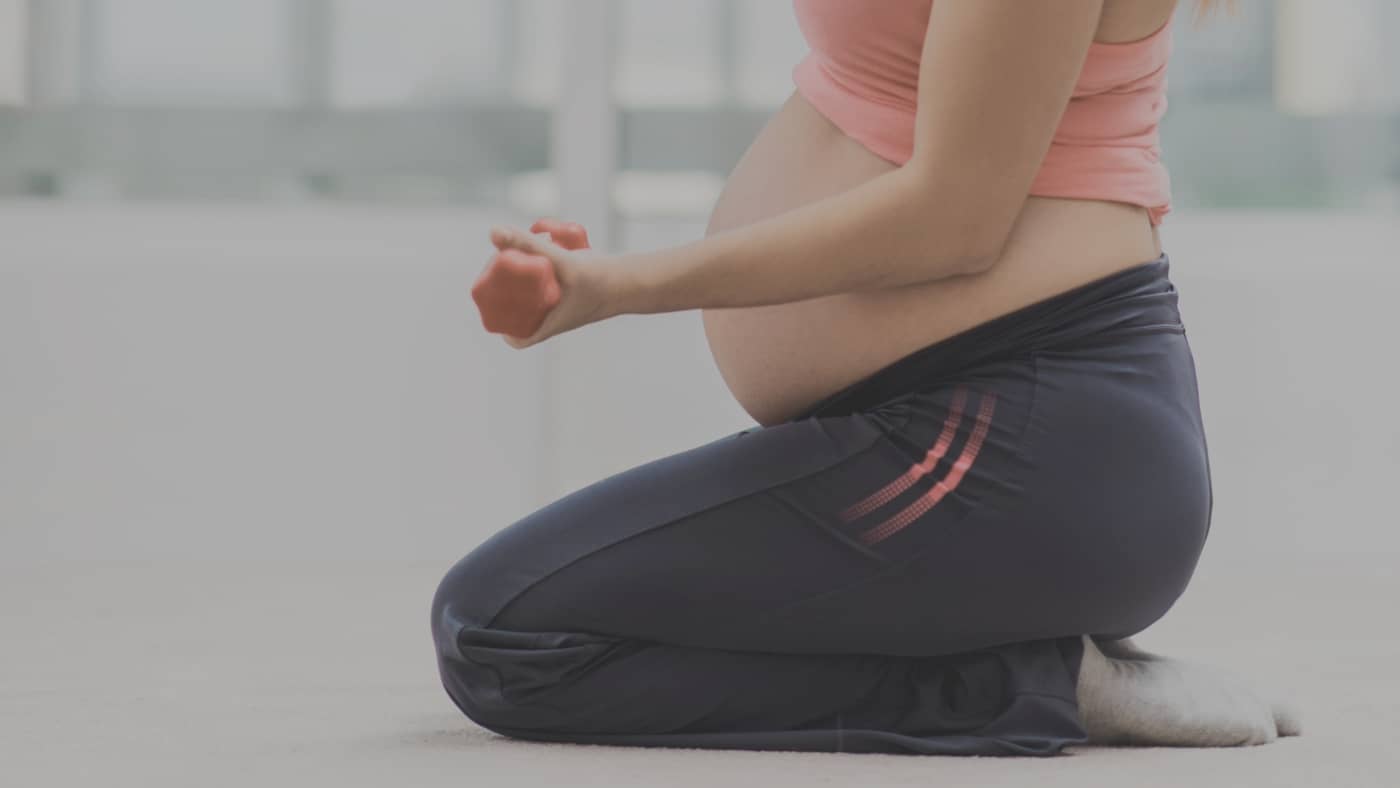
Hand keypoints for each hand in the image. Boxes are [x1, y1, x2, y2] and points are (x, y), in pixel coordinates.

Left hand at [472, 218, 617, 348]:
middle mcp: (560, 320)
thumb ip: (527, 245)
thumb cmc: (599, 279)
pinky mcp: (581, 294)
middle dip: (512, 298)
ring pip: (542, 303)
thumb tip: (492, 232)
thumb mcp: (559, 261)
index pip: (520, 339)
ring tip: (518, 263)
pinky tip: (544, 256)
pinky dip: (548, 277)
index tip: (493, 306)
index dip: (502, 328)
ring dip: (529, 287)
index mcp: (551, 325)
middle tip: (502, 273)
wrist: (634, 281)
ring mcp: (571, 308)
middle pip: (527, 317)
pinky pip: (558, 292)